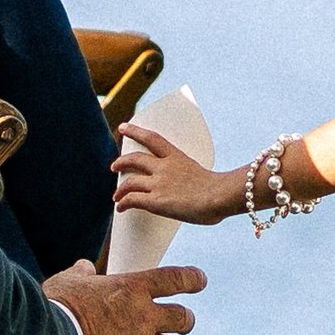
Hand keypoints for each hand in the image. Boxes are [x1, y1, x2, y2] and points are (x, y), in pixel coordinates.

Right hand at [45, 260, 207, 334]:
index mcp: (133, 288)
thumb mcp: (67, 282)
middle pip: (184, 318)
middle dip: (183, 320)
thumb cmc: (55, 310)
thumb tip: (85, 268)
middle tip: (178, 322)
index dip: (193, 279)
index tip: (200, 281)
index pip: (177, 279)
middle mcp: (144, 316)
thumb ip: (82, 273)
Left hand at [115, 123, 243, 228]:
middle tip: (115, 166)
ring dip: (120, 189)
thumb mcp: (202, 175)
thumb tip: (189, 192)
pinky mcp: (155, 201)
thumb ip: (188, 179)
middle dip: (121, 161)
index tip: (124, 127)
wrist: (220, 196)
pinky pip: (132, 200)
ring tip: (116, 195)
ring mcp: (159, 183)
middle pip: (135, 159)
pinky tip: (121, 207)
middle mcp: (164, 167)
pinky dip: (123, 203)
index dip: (135, 131)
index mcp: (177, 157)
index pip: (152, 138)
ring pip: (129, 181)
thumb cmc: (219, 190)